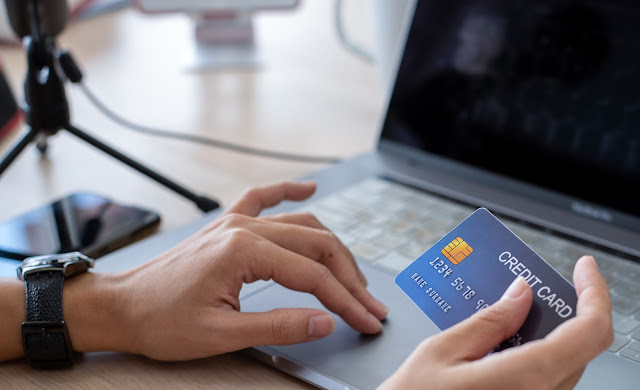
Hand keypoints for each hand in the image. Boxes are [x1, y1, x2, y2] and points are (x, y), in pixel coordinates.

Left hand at [88, 181, 386, 360]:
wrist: (121, 306)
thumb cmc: (161, 320)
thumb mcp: (222, 335)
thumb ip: (279, 325)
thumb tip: (325, 321)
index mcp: (243, 251)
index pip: (312, 275)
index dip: (345, 301)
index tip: (367, 320)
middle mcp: (243, 227)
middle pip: (317, 245)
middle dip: (349, 278)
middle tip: (370, 306)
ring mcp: (235, 221)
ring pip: (301, 225)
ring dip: (333, 248)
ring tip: (353, 276)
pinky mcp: (227, 224)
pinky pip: (263, 198)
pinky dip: (289, 192)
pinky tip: (309, 189)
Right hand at [379, 255, 612, 389]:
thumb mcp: (443, 351)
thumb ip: (490, 320)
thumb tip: (520, 293)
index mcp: (524, 379)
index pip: (588, 332)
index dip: (595, 294)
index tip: (584, 269)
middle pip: (579, 346)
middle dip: (564, 309)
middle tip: (534, 285)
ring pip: (565, 363)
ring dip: (549, 333)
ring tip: (514, 311)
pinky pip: (548, 380)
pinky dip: (538, 354)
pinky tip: (508, 342)